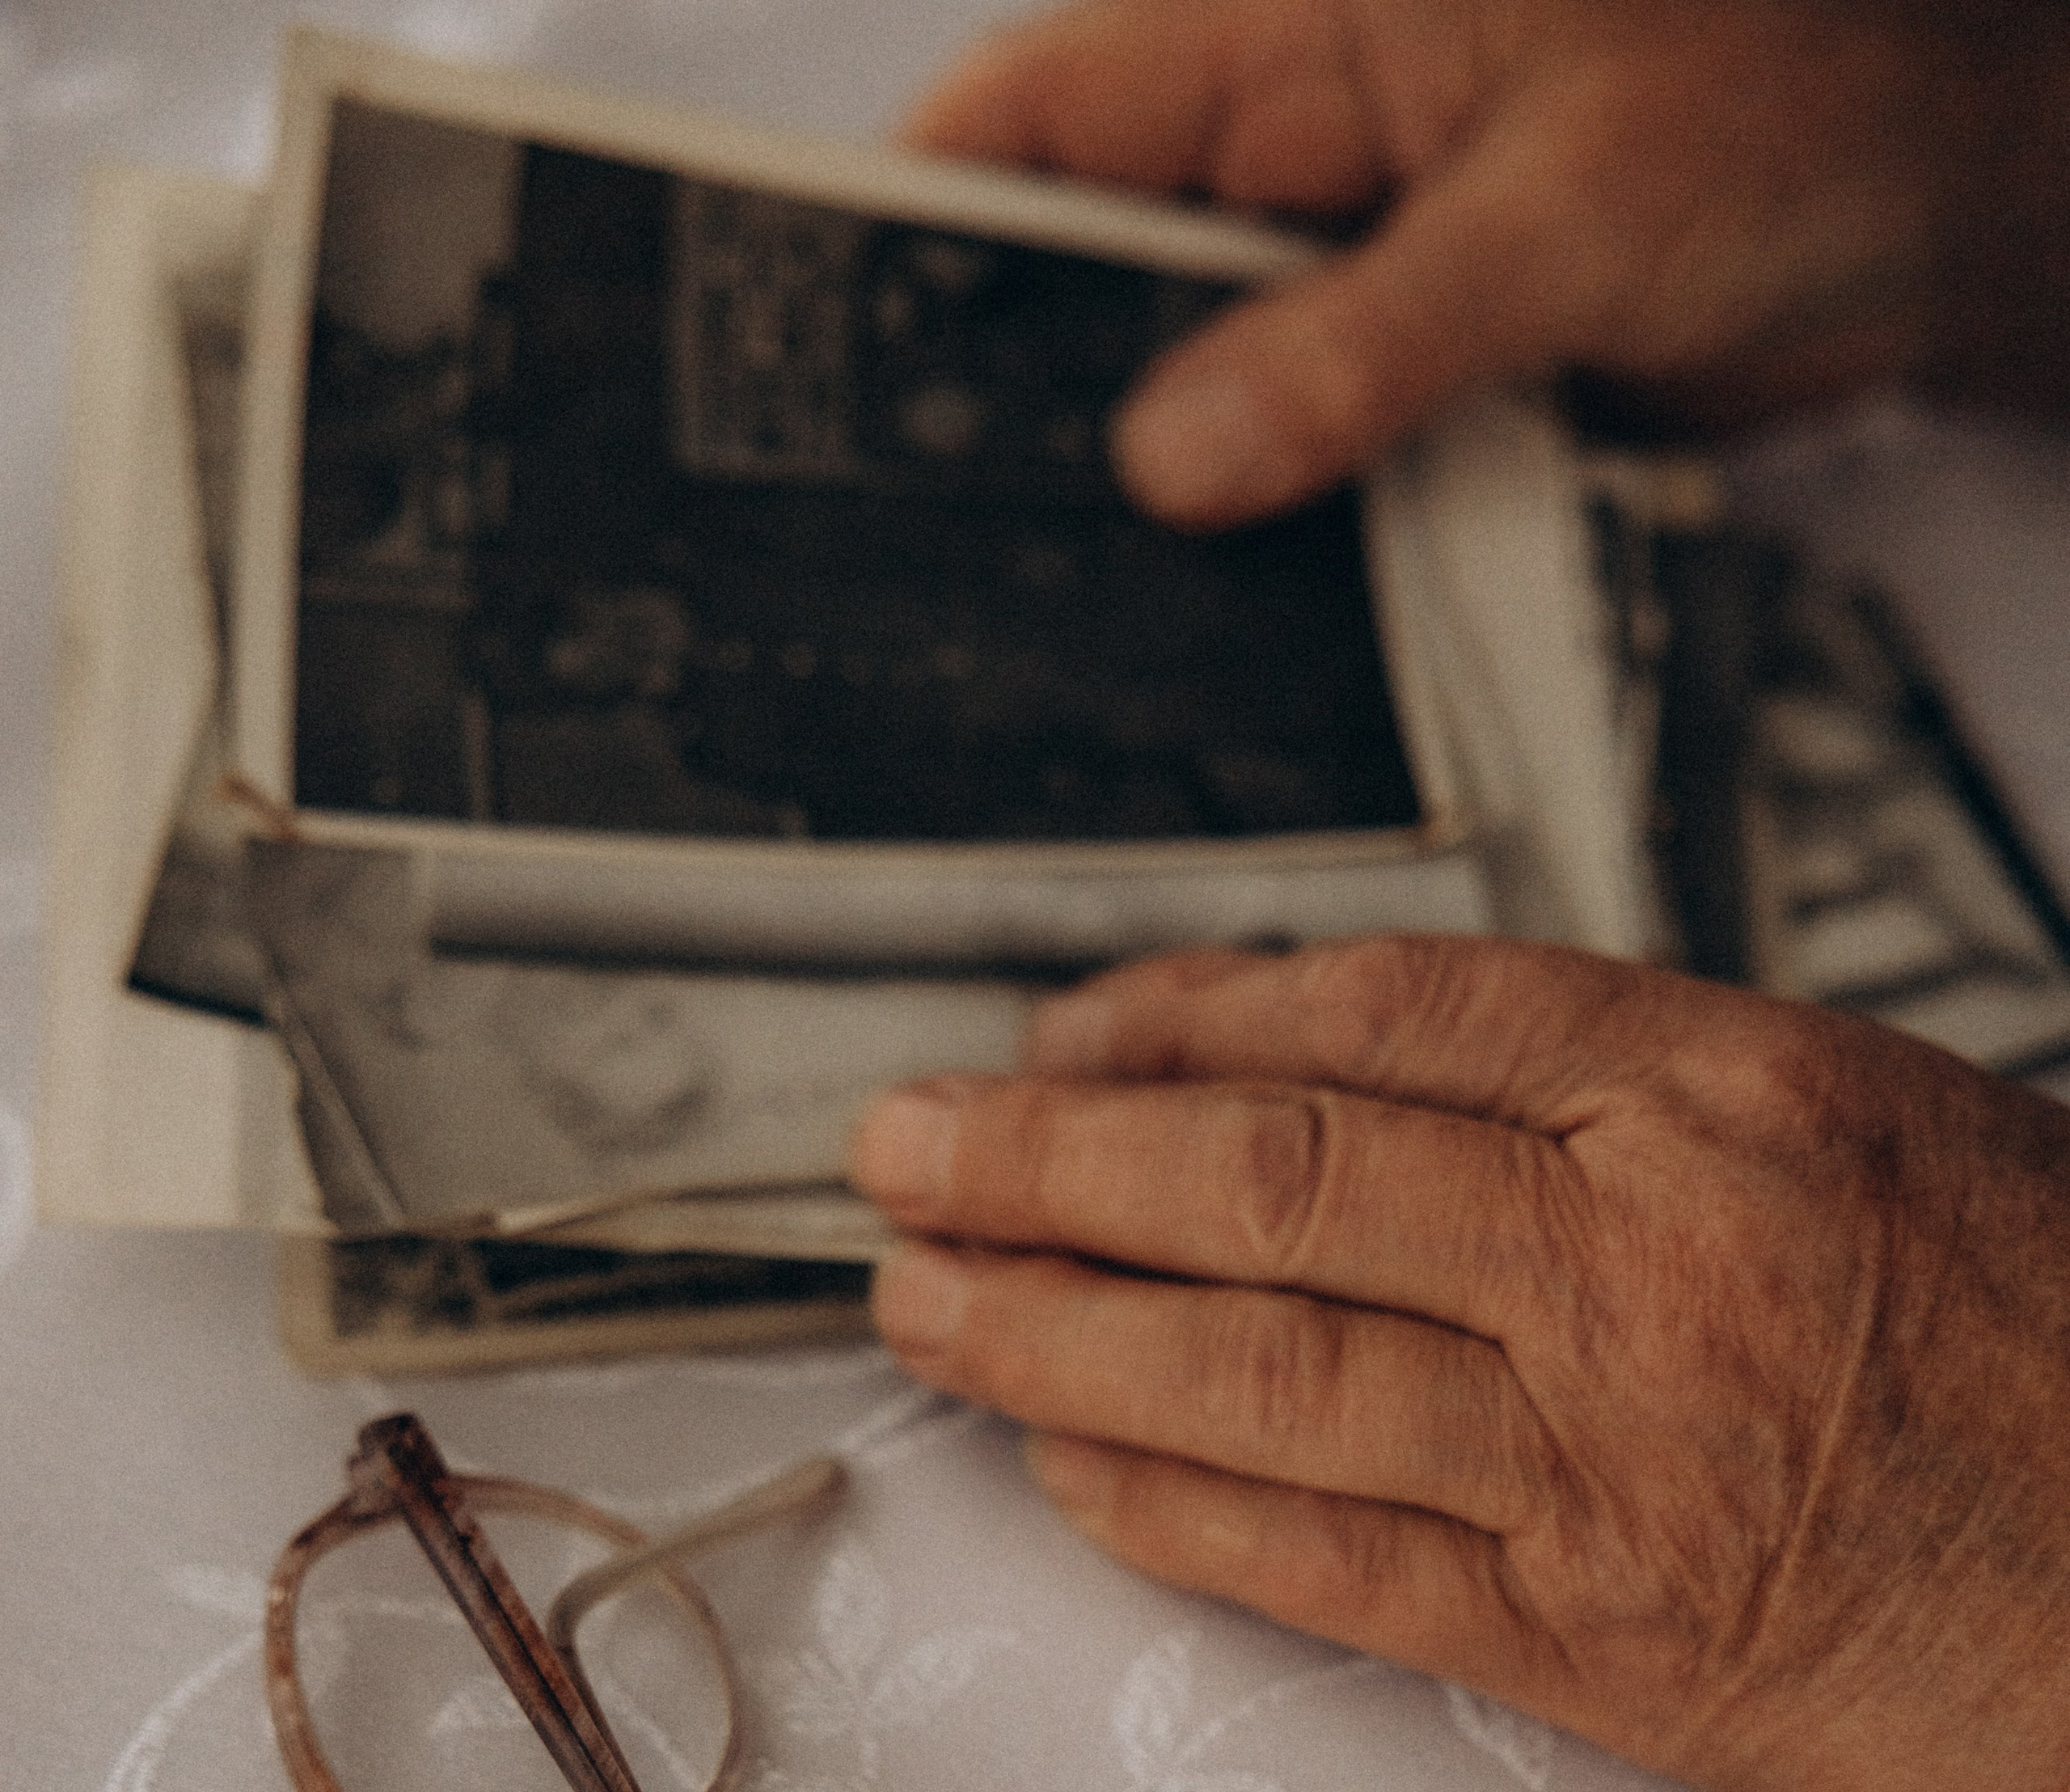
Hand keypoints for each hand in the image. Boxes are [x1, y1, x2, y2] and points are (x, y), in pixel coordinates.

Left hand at [848, 940, 2069, 1791]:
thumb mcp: (1890, 1137)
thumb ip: (1644, 1103)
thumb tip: (1379, 1087)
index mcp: (1736, 1092)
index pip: (1385, 1017)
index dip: (1182, 1018)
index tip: (1064, 1030)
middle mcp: (1655, 1255)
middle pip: (1274, 1176)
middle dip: (1049, 1156)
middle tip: (900, 1148)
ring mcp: (1617, 1457)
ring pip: (1258, 1368)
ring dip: (1053, 1332)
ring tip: (920, 1299)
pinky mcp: (1604, 1645)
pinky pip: (1329, 1564)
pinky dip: (1173, 1514)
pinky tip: (1064, 1472)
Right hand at [907, 0, 2069, 524]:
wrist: (1931, 215)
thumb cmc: (1796, 109)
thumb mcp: (1565, 215)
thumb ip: (1362, 340)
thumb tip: (1174, 459)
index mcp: (1287, 43)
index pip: (1033, 120)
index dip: (903, 229)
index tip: (798, 351)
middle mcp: (1289, 161)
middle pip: (1072, 282)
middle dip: (998, 407)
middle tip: (907, 548)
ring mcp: (1335, 282)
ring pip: (1170, 394)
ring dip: (1129, 504)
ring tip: (1041, 620)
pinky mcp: (1396, 386)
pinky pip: (1283, 469)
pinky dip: (1248, 549)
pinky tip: (1203, 633)